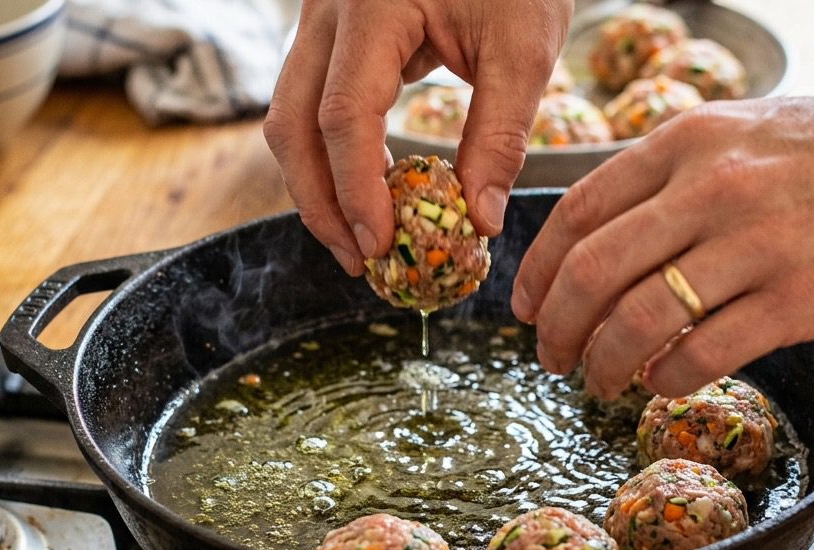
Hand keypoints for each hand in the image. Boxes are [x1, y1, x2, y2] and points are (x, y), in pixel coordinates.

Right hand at [264, 0, 572, 274]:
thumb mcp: (524, 47)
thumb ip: (501, 134)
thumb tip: (479, 221)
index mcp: (373, 6)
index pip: (344, 115)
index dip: (356, 190)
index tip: (380, 246)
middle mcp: (329, 12)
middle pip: (291, 123)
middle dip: (318, 202)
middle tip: (359, 259)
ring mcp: (322, 22)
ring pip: (289, 117)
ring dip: (317, 184)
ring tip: (359, 238)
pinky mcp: (333, 38)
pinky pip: (311, 105)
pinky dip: (331, 156)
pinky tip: (368, 192)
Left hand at [512, 88, 813, 398]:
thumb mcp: (741, 132)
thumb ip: (670, 176)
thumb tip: (602, 238)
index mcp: (688, 142)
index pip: (579, 211)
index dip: (539, 269)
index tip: (526, 304)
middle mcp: (713, 188)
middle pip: (594, 271)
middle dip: (557, 326)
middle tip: (550, 355)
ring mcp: (757, 244)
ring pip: (639, 319)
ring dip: (603, 363)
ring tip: (598, 381)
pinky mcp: (801, 299)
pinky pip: (704, 354)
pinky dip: (666, 379)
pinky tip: (660, 384)